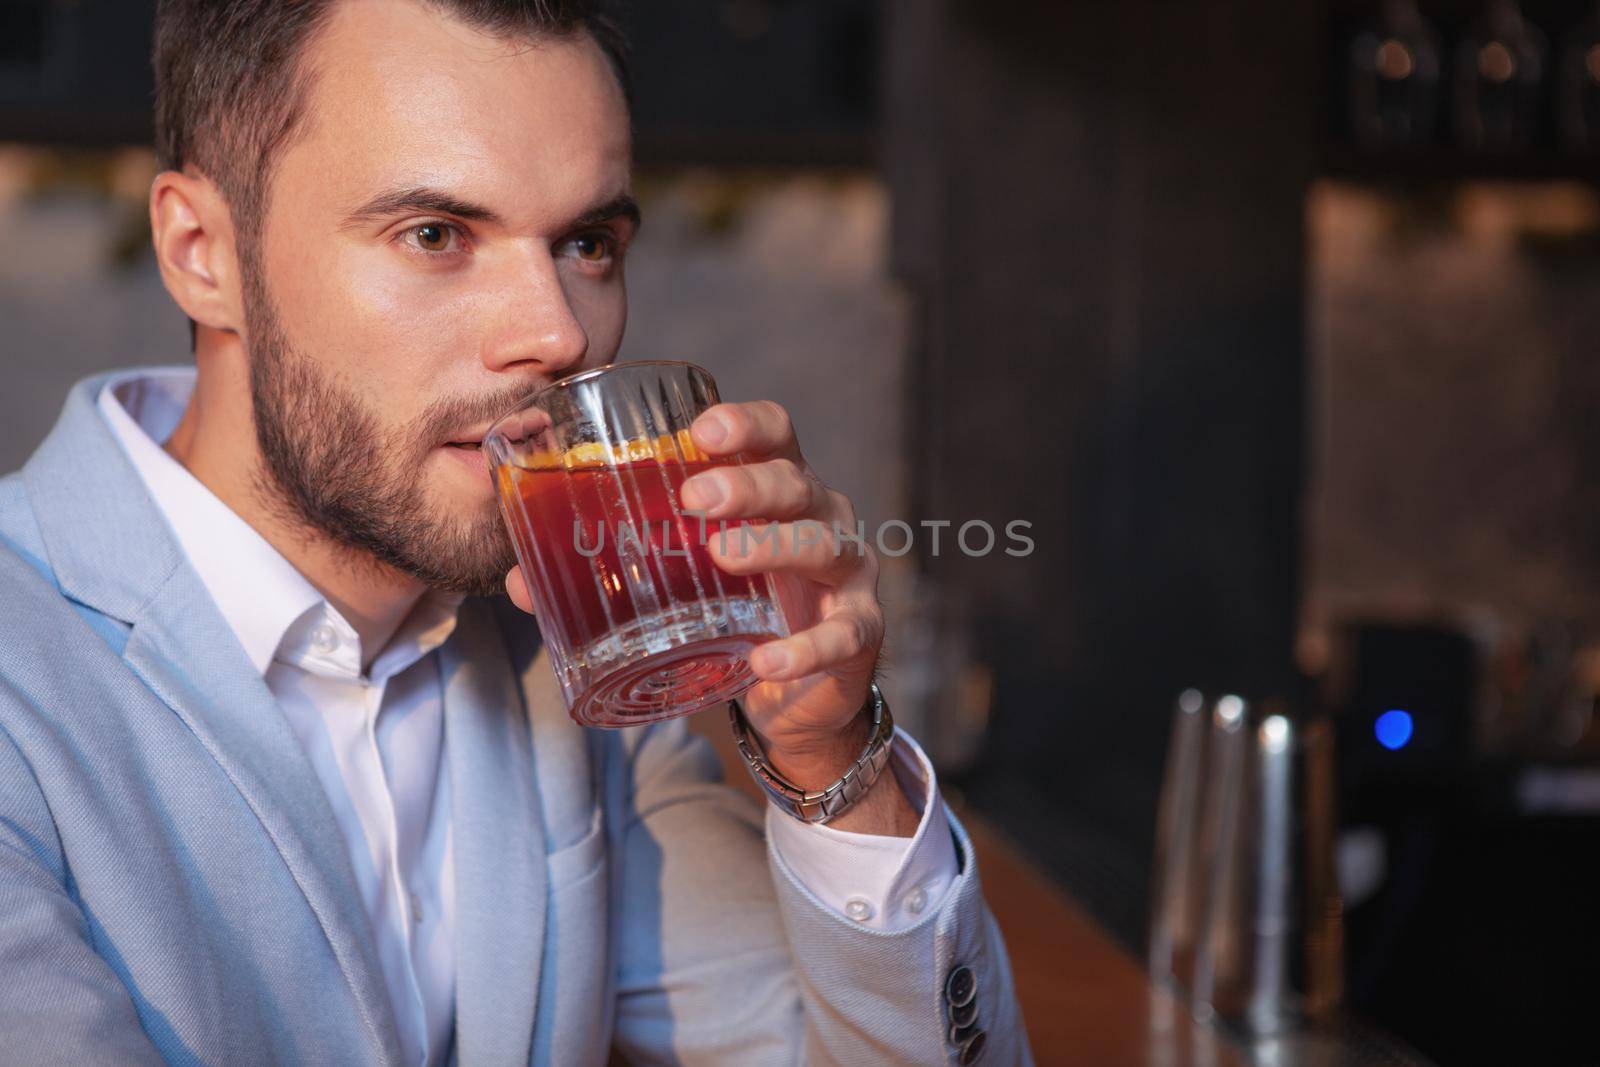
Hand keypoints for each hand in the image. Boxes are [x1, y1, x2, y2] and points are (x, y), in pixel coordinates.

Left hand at [504, 400, 887, 791]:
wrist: (796, 692)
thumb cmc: (732, 609)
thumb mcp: (678, 579)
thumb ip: (603, 571)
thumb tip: (519, 579)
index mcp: (775, 487)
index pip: (774, 433)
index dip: (744, 423)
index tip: (700, 429)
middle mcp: (821, 515)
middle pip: (796, 480)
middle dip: (746, 483)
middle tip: (693, 497)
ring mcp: (846, 573)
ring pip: (823, 543)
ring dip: (773, 545)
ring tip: (723, 554)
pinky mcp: (858, 631)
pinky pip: (841, 634)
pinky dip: (805, 648)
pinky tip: (768, 661)